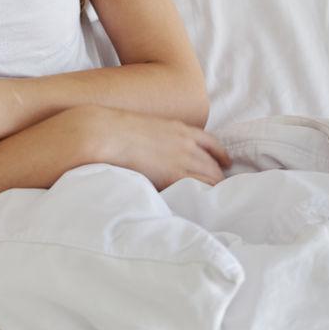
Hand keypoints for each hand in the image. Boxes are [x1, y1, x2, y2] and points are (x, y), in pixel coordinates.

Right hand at [70, 104, 231, 188]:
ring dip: (213, 187)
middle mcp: (186, 143)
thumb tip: (156, 151)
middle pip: (214, 164)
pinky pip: (198, 186)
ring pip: (211, 176)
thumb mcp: (146, 127)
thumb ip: (159, 138)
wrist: (104, 133)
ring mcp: (182, 159)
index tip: (224, 164)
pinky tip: (205, 202)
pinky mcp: (173, 175)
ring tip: (213, 200)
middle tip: (219, 189)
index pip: (211, 143)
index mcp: (180, 128)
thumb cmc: (116, 131)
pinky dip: (203, 193)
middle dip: (218, 176)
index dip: (220, 156)